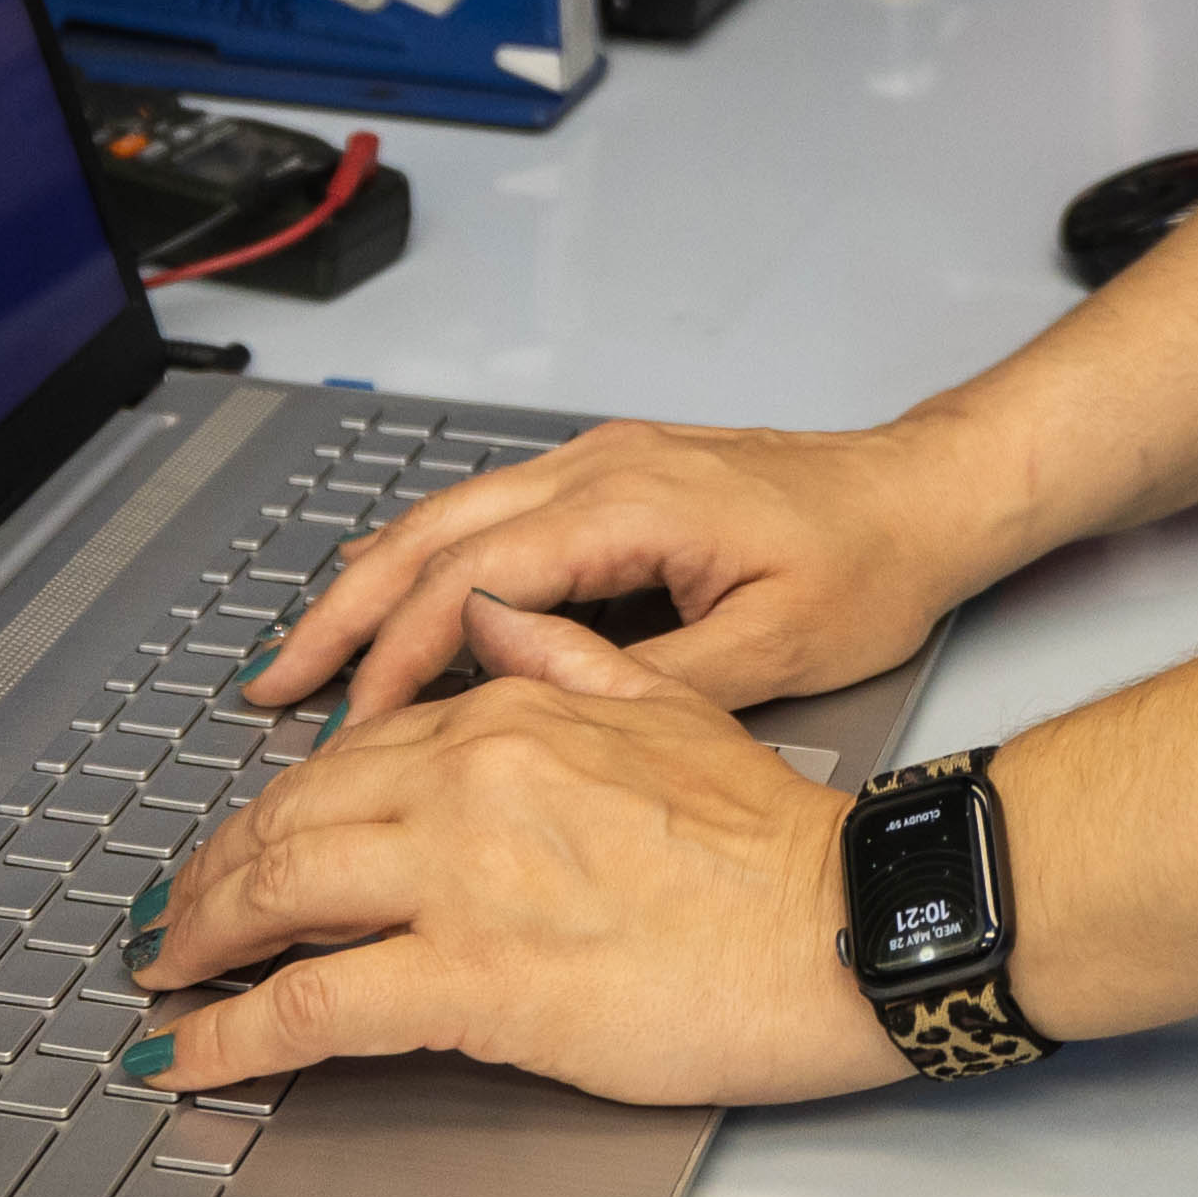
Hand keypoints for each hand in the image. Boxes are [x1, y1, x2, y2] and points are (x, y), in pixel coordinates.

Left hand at [130, 595, 893, 1106]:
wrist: (839, 923)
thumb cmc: (775, 840)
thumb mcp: (669, 708)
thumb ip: (565, 657)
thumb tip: (492, 619)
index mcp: (510, 718)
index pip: (350, 755)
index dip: (277, 810)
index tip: (246, 849)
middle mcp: (466, 782)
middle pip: (287, 820)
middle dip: (209, 877)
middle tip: (172, 923)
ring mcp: (461, 879)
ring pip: (275, 894)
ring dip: (198, 942)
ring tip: (166, 983)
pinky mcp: (470, 979)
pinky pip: (310, 1006)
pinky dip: (229, 1036)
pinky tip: (190, 1060)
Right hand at [244, 415, 996, 724]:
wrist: (930, 493)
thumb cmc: (871, 565)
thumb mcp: (776, 648)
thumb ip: (650, 679)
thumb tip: (538, 708)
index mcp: (630, 505)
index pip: (472, 584)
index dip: (398, 661)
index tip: (349, 732)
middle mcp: (600, 469)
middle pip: (429, 536)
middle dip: (339, 613)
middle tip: (267, 686)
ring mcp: (602, 464)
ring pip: (448, 517)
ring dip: (368, 584)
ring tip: (302, 656)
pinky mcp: (614, 478)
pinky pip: (490, 516)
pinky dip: (424, 563)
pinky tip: (392, 606)